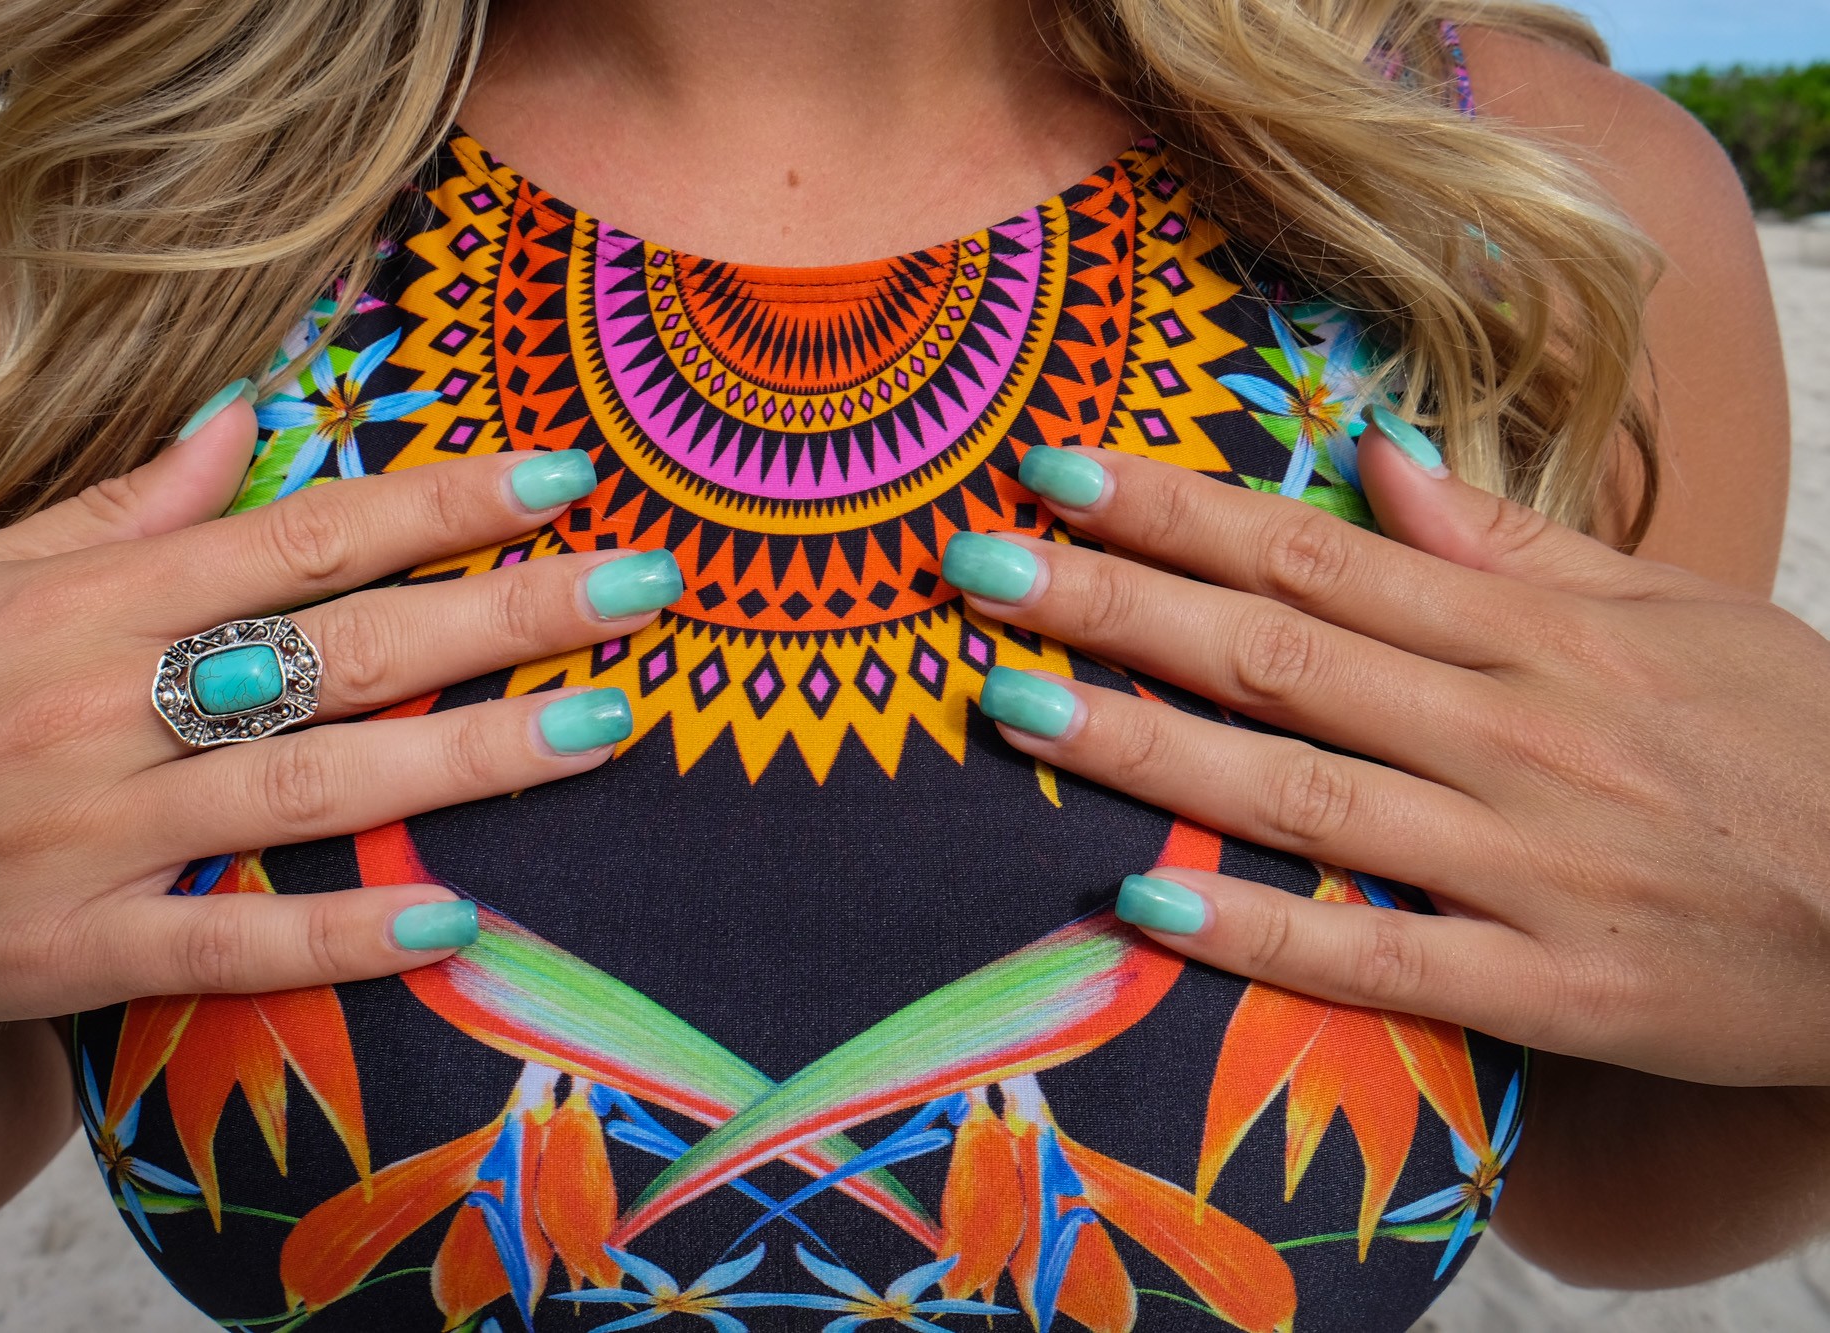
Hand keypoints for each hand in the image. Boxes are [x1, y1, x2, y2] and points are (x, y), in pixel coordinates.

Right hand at [0, 388, 676, 1036]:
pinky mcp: (63, 950)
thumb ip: (117, 509)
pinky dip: (336, 939)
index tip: (559, 479)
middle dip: (503, 613)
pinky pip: (220, 946)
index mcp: (89, 601)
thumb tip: (242, 424)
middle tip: (644, 588)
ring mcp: (90, 833)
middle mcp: (106, 706)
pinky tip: (455, 923)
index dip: (441, 504)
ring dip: (468, 756)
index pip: (304, 535)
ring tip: (603, 724)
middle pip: (341, 648)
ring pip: (311, 786)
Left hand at [943, 431, 1829, 1085]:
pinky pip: (1378, 961)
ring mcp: (1525, 862)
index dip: (1178, 513)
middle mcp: (1512, 732)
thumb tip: (1367, 461)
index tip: (1060, 471)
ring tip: (1013, 707)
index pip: (1315, 558)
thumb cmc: (1793, 740)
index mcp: (1534, 633)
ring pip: (1300, 792)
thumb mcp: (1670, 610)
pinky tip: (1143, 910)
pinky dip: (1260, 934)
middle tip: (978, 570)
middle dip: (1117, 606)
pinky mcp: (1550, 986)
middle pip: (1277, 656)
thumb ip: (1510, 544)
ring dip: (1146, 749)